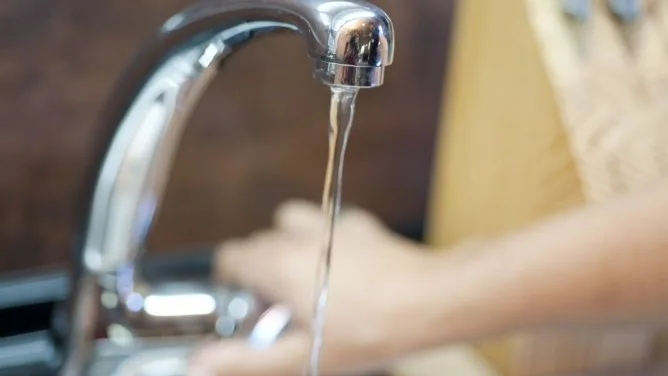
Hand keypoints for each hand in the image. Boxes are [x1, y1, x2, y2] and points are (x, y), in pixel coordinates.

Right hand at [188, 200, 430, 375]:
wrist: (431, 299)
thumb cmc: (370, 330)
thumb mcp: (302, 357)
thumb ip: (245, 362)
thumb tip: (199, 365)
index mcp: (277, 265)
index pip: (230, 257)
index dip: (231, 282)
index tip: (248, 306)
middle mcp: (298, 236)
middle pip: (258, 242)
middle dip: (260, 272)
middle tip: (283, 309)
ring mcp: (330, 224)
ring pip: (289, 222)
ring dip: (287, 245)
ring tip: (306, 279)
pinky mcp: (358, 224)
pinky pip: (327, 222)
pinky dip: (324, 238)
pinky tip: (342, 266)